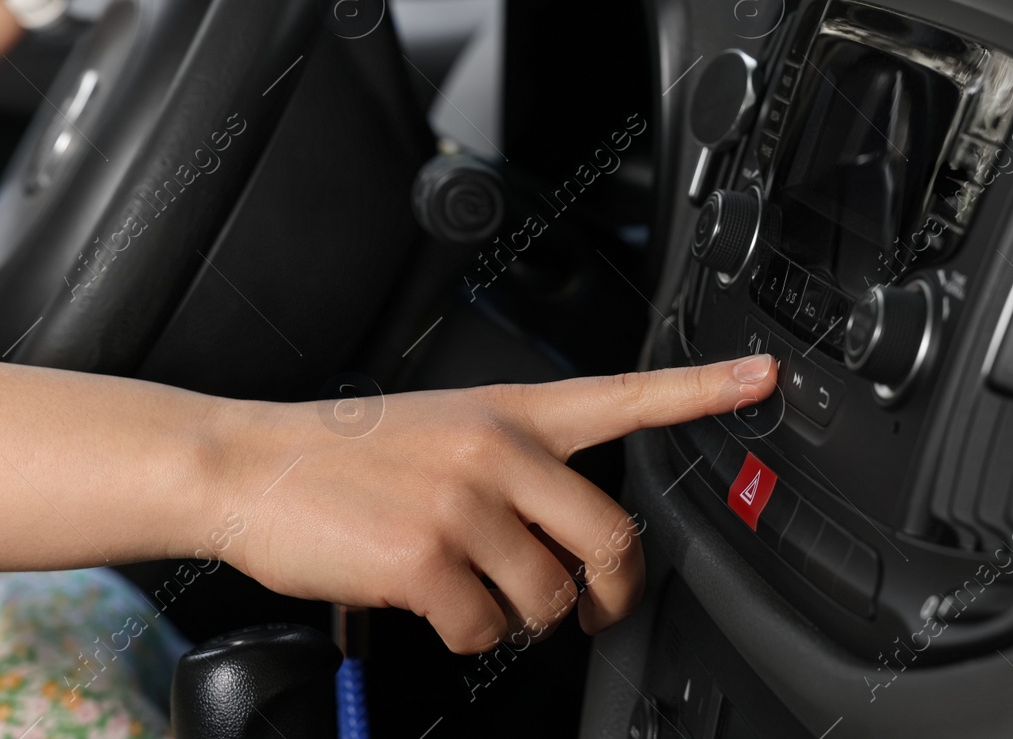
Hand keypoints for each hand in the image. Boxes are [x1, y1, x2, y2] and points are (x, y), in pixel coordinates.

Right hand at [201, 355, 777, 653]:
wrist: (249, 463)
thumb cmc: (345, 453)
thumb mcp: (443, 426)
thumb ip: (514, 463)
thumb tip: (565, 540)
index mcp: (509, 410)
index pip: (626, 395)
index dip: (704, 390)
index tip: (764, 378)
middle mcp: (497, 448)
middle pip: (611, 537)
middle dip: (612, 594)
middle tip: (595, 610)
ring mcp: (462, 503)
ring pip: (547, 598)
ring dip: (519, 616)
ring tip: (471, 591)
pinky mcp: (424, 558)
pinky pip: (485, 629)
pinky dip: (466, 634)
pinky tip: (432, 604)